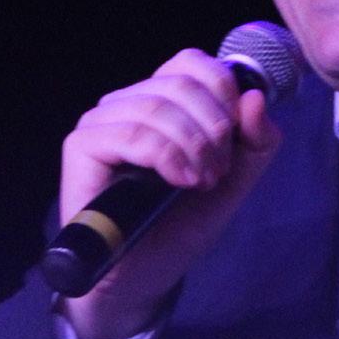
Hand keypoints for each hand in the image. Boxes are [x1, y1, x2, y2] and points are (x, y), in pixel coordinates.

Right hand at [58, 48, 281, 338]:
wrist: (143, 276)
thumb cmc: (180, 225)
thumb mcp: (234, 181)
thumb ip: (256, 143)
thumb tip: (255, 97)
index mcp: (161, 100)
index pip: (192, 62)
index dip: (224, 92)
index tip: (236, 138)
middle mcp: (128, 103)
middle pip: (181, 83)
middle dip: (215, 128)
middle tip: (219, 171)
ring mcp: (102, 122)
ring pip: (158, 105)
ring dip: (194, 146)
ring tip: (202, 182)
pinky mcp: (82, 146)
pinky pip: (131, 133)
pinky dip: (165, 155)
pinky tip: (180, 181)